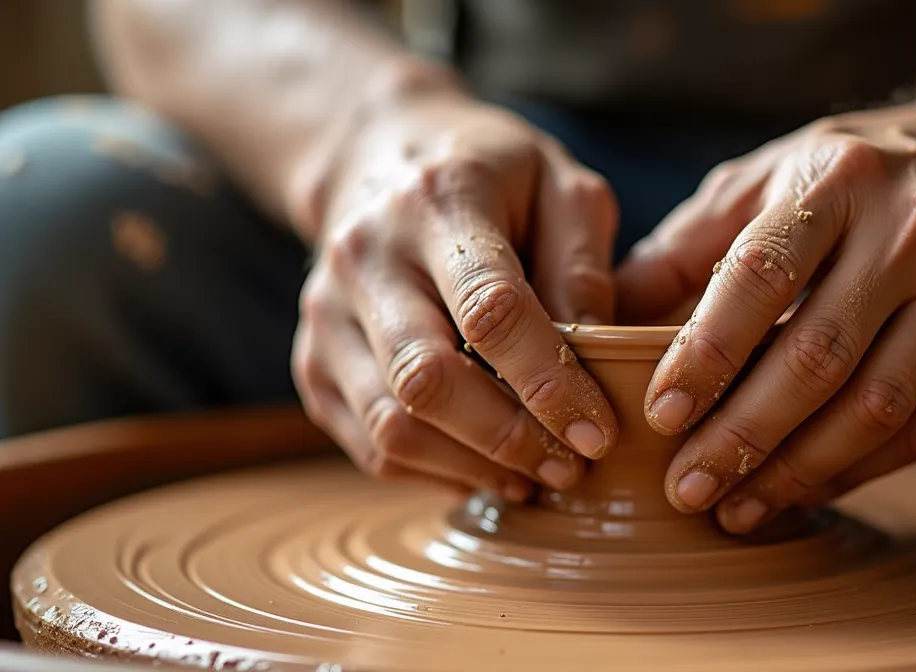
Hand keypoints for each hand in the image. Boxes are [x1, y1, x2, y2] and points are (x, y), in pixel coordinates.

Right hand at [292, 88, 619, 500]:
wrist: (376, 155)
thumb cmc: (490, 174)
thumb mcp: (559, 184)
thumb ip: (583, 265)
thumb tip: (602, 356)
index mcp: (439, 202)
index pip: (490, 310)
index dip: (548, 382)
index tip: (598, 431)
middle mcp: (367, 257)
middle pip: (426, 379)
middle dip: (508, 438)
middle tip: (571, 464)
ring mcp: (327, 314)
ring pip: (390, 424)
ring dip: (471, 467)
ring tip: (536, 476)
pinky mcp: (313, 361)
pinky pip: (368, 444)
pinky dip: (432, 472)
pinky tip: (487, 469)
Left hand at [617, 103, 915, 532]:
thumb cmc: (859, 177)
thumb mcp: (771, 177)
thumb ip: (689, 246)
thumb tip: (600, 321)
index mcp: (840, 179)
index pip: (763, 274)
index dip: (708, 352)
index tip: (660, 415)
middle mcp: (915, 229)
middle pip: (818, 356)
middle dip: (743, 434)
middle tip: (686, 487)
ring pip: (874, 407)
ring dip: (796, 471)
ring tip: (734, 508)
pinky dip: (855, 472)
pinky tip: (800, 491)